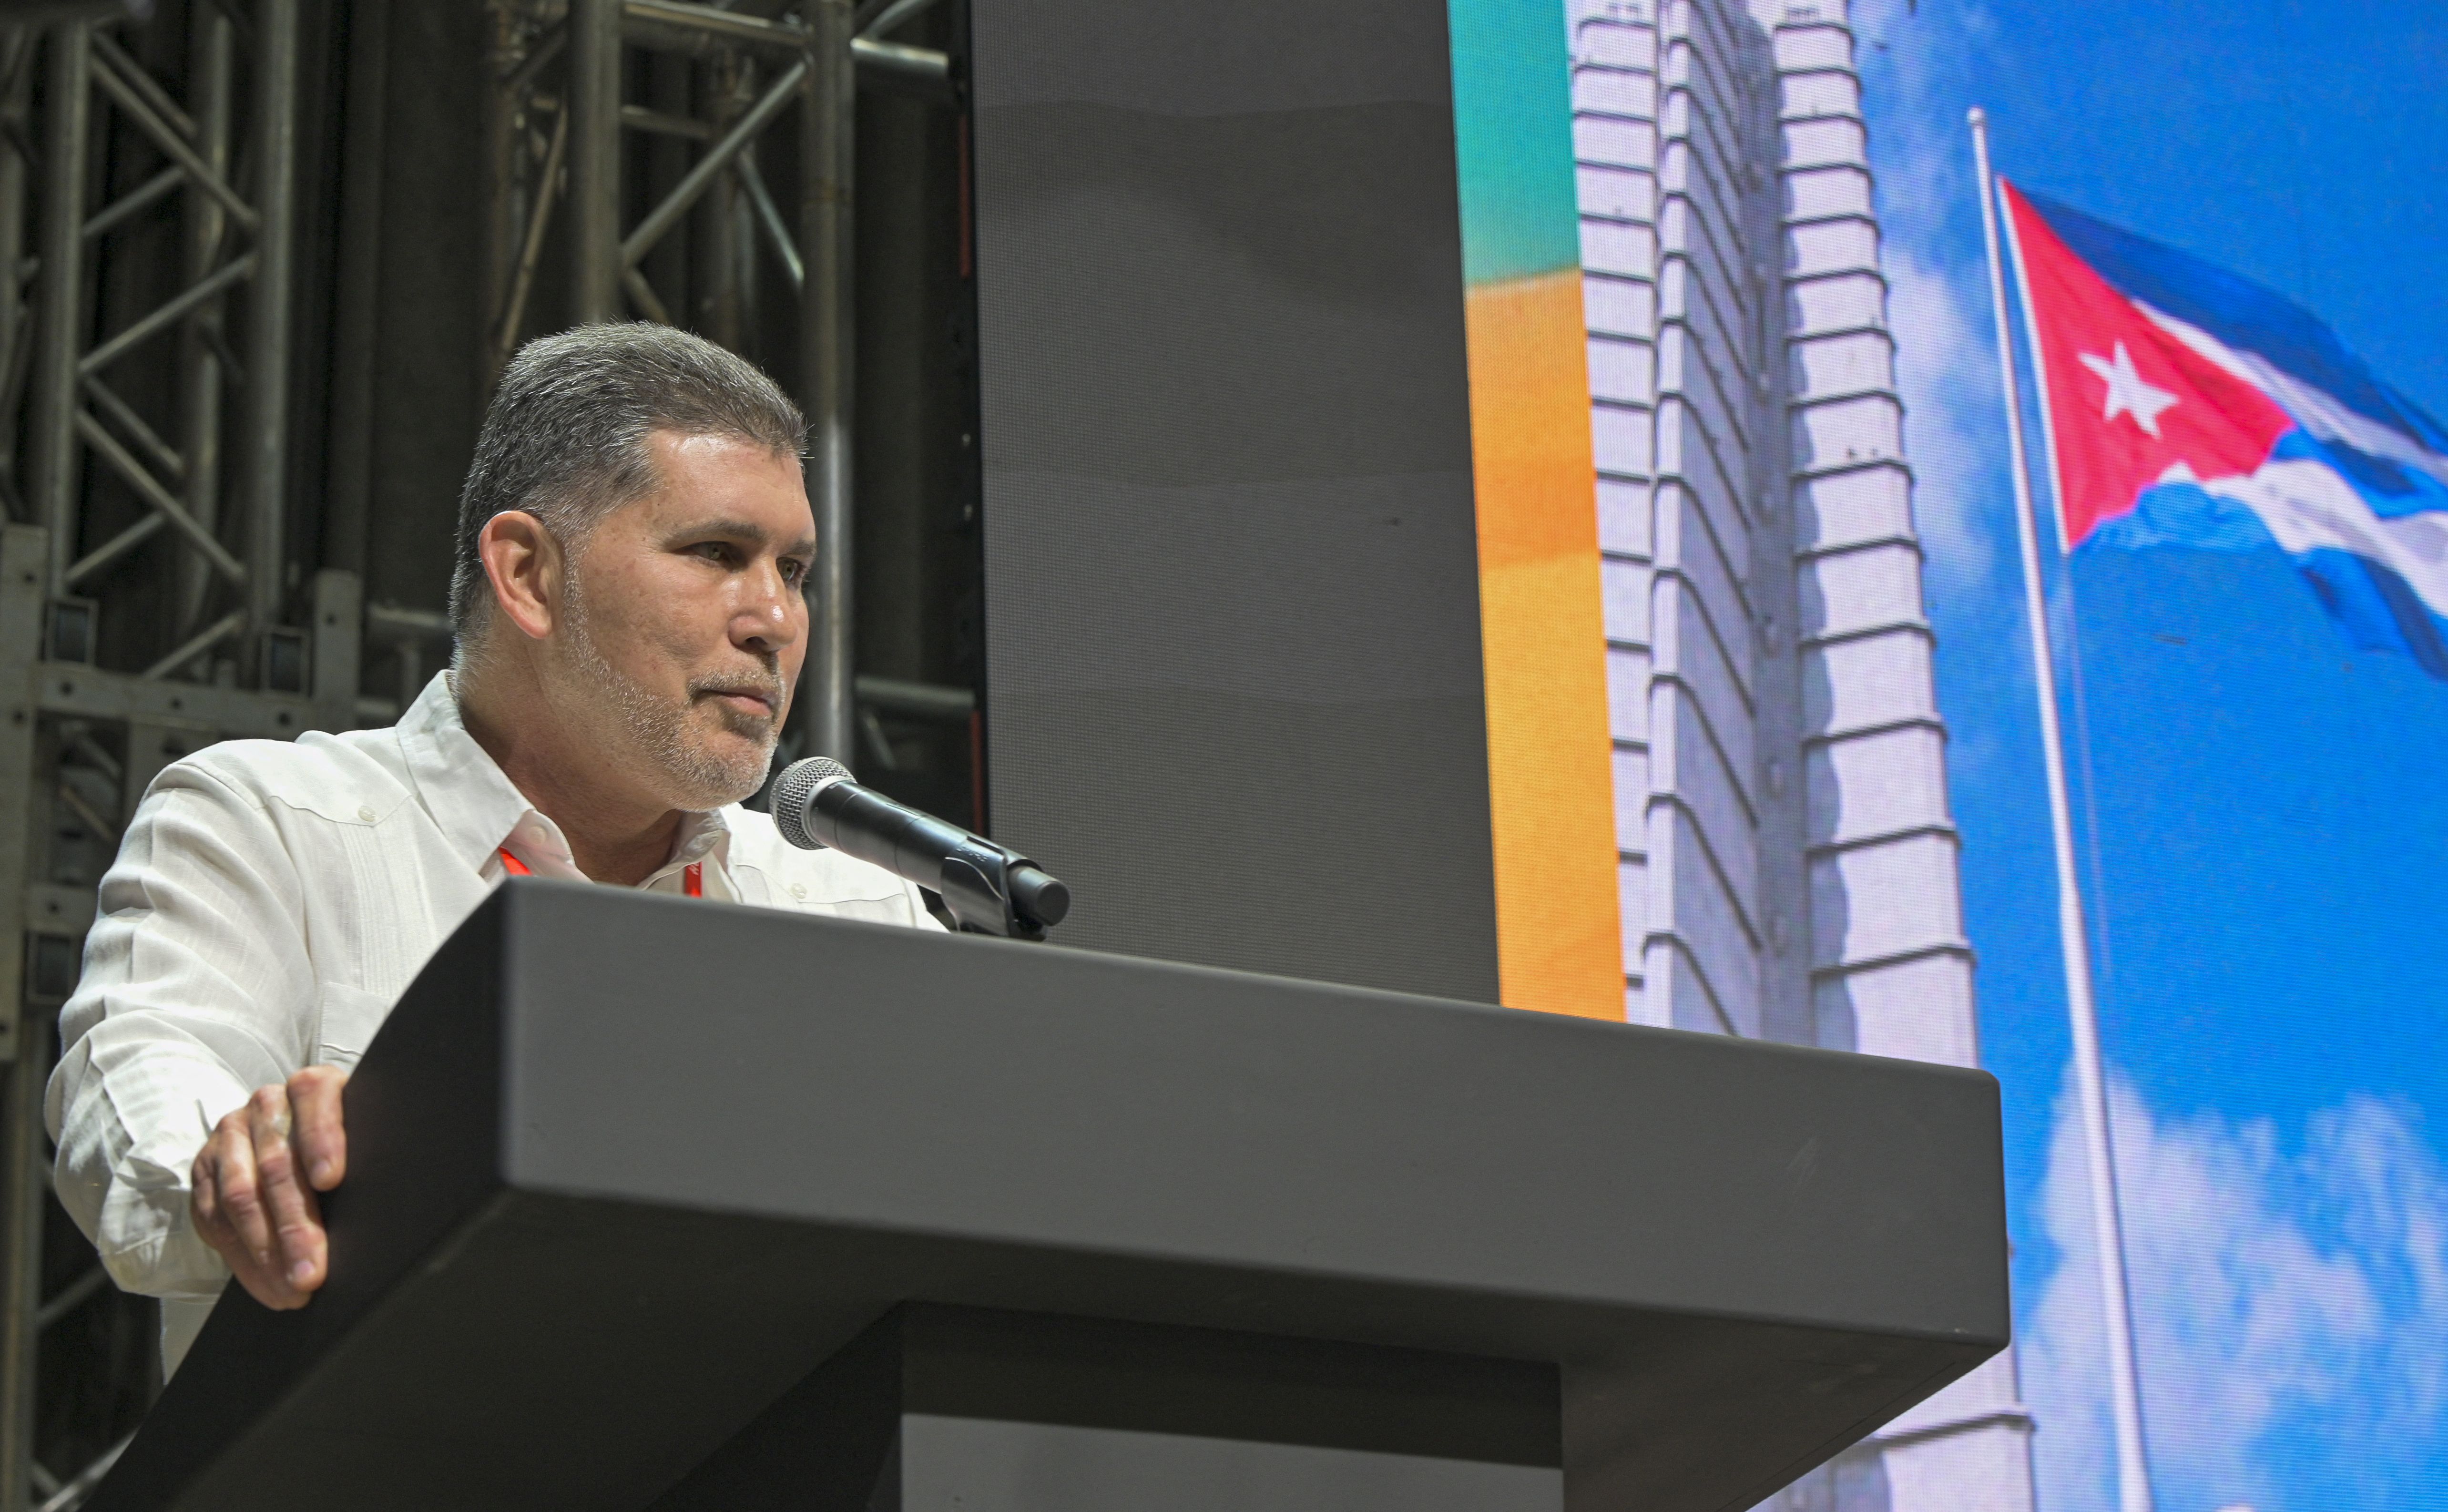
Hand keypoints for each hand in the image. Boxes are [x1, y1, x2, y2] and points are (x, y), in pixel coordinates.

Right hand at [190, 1067, 348, 1308]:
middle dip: (296, 1226)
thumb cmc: (346, 1146)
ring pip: (241, 1195)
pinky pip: (215, 1217)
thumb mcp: (361, 1138)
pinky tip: (267, 1284)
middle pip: (277, 1163)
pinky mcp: (206, 1168)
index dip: (322, 1137)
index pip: (315, 1098)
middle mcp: (268, 1104)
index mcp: (314, 1087)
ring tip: (292, 1291)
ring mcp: (232, 1135)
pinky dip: (244, 1258)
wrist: (293, 1135)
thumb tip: (385, 1212)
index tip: (332, 1179)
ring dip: (267, 1252)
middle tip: (313, 1273)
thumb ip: (368, 1157)